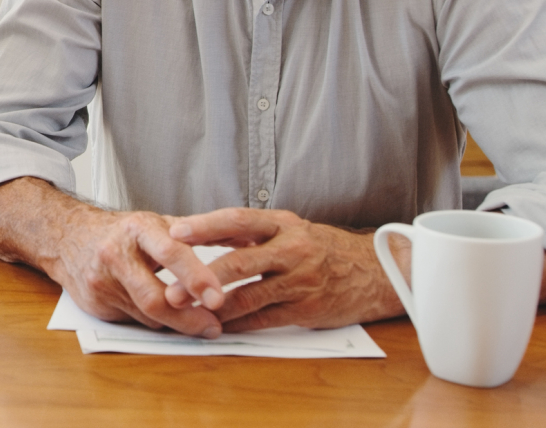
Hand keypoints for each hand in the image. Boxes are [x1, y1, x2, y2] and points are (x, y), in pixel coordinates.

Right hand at [0, 177, 228, 337]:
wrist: (67, 237)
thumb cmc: (122, 232)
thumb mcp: (157, 223)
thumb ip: (198, 232)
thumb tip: (244, 235)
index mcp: (138, 228)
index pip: (171, 251)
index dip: (196, 276)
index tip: (218, 296)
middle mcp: (117, 254)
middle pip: (155, 295)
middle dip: (188, 315)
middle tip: (214, 324)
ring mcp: (103, 280)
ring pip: (147, 314)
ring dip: (178, 323)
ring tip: (203, 325)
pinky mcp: (96, 302)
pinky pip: (135, 320)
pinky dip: (157, 322)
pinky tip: (171, 320)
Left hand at [165, 207, 402, 331]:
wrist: (373, 272)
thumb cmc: (320, 249)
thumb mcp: (289, 229)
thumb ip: (250, 232)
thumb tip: (200, 231)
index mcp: (283, 223)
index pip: (238, 220)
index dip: (205, 226)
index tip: (175, 232)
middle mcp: (292, 249)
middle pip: (239, 261)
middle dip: (200, 276)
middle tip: (172, 289)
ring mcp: (301, 281)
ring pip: (248, 295)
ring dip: (213, 307)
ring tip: (186, 312)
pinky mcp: (307, 309)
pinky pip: (263, 318)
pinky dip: (237, 324)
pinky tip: (216, 326)